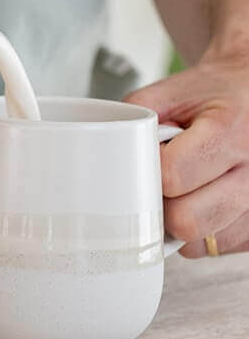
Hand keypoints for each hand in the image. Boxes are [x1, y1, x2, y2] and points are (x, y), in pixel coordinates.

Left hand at [125, 52, 248, 256]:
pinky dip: (199, 231)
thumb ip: (138, 116)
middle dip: (161, 204)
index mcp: (228, 132)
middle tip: (159, 181)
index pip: (171, 176)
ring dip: (179, 220)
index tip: (144, 163)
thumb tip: (109, 155)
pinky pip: (212, 248)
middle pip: (187, 221)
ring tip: (186, 186)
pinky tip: (203, 199)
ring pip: (198, 243)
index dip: (147, 173)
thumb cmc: (213, 95)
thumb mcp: (174, 89)